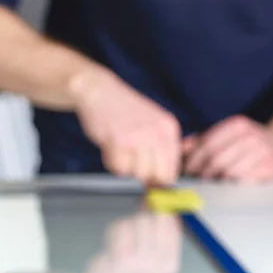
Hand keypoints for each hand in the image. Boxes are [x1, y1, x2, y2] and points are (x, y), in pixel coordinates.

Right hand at [68, 67, 181, 186]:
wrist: (99, 91)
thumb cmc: (125, 111)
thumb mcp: (154, 124)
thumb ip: (164, 148)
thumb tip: (168, 181)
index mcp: (169, 129)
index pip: (173, 170)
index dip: (160, 179)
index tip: (151, 179)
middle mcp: (158, 133)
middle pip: (158, 177)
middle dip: (144, 176)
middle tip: (133, 162)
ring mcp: (139, 137)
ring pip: (138, 174)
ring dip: (127, 168)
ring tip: (121, 150)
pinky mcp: (119, 141)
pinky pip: (119, 169)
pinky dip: (112, 163)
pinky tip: (111, 148)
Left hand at [71, 212, 182, 272]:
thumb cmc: (128, 272)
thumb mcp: (152, 259)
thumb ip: (160, 233)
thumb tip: (161, 201)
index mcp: (171, 264)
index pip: (173, 223)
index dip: (162, 210)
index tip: (151, 208)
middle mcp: (160, 264)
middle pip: (157, 218)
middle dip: (143, 216)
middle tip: (133, 228)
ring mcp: (142, 262)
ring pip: (139, 220)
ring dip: (127, 224)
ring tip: (122, 240)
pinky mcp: (122, 258)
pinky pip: (122, 226)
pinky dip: (114, 229)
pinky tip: (112, 243)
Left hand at [182, 116, 272, 183]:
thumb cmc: (250, 143)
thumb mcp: (229, 135)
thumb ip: (205, 140)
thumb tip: (182, 148)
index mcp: (238, 124)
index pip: (208, 143)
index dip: (194, 160)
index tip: (187, 172)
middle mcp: (252, 135)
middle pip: (217, 158)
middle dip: (203, 174)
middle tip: (196, 183)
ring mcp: (264, 151)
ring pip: (230, 171)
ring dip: (217, 182)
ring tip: (210, 187)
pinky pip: (246, 180)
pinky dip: (234, 186)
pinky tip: (228, 188)